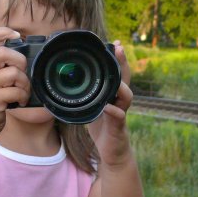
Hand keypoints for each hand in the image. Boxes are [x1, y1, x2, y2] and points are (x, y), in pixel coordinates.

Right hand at [0, 27, 30, 138]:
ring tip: (22, 90)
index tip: (16, 35)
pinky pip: (17, 91)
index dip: (3, 31)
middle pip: (4, 52)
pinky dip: (24, 96)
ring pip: (14, 73)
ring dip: (25, 82)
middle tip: (22, 72)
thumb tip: (17, 48)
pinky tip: (20, 101)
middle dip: (20, 61)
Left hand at [89, 40, 133, 166]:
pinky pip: (119, 117)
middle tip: (119, 48)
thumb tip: (71, 85)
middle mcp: (119, 102)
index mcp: (113, 96)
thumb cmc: (103, 129)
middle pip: (125, 79)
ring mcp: (121, 113)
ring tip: (116, 78)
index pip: (117, 74)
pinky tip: (108, 107)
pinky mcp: (118, 127)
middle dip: (123, 64)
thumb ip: (89, 96)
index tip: (117, 43)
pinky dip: (114, 111)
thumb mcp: (93, 108)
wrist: (112, 152)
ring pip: (126, 96)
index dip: (118, 60)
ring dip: (121, 86)